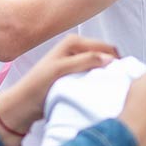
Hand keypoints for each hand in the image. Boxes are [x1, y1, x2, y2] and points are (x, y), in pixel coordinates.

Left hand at [0, 35, 117, 144]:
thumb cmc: (37, 85)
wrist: (24, 103)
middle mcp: (75, 48)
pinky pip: (93, 74)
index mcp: (73, 42)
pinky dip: (98, 80)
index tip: (121, 74)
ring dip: (105, 74)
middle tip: (116, 80)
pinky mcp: (75, 73)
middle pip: (104, 55)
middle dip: (111, 65)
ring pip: (100, 65)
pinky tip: (98, 88)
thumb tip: (109, 59)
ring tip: (107, 85)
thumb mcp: (61, 69)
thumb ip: (84, 61)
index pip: (104, 47)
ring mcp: (76, 61)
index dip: (115, 59)